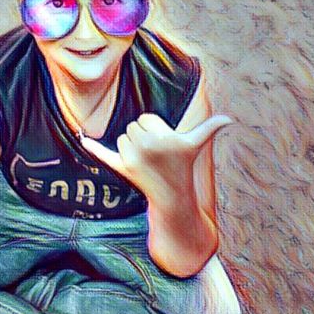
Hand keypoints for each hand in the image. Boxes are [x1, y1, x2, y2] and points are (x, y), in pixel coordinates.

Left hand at [80, 112, 232, 198]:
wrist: (171, 195)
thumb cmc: (183, 165)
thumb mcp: (196, 145)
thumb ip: (210, 128)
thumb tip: (230, 120)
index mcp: (164, 136)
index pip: (146, 118)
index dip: (154, 128)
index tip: (163, 144)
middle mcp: (148, 146)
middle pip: (132, 126)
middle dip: (141, 136)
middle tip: (154, 154)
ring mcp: (133, 158)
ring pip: (122, 138)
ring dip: (130, 146)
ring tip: (145, 160)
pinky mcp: (122, 168)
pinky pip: (104, 153)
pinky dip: (93, 146)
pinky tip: (83, 138)